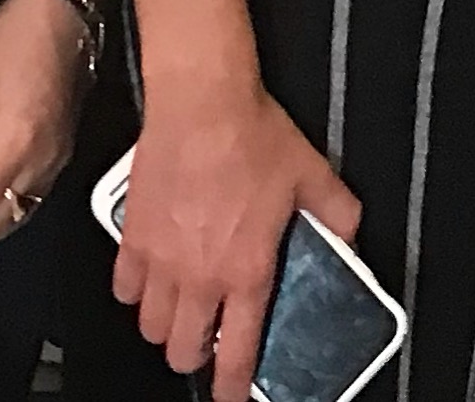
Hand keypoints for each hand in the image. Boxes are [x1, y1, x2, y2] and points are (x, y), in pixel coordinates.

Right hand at [116, 76, 362, 401]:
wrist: (203, 102)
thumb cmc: (254, 136)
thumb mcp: (312, 174)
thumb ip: (337, 213)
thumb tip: (350, 234)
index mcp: (246, 272)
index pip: (237, 353)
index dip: (233, 386)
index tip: (233, 396)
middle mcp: (200, 278)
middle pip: (182, 352)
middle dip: (196, 355)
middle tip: (209, 336)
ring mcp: (160, 262)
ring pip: (150, 327)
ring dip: (166, 325)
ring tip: (183, 307)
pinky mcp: (132, 238)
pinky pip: (124, 289)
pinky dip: (136, 292)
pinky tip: (152, 275)